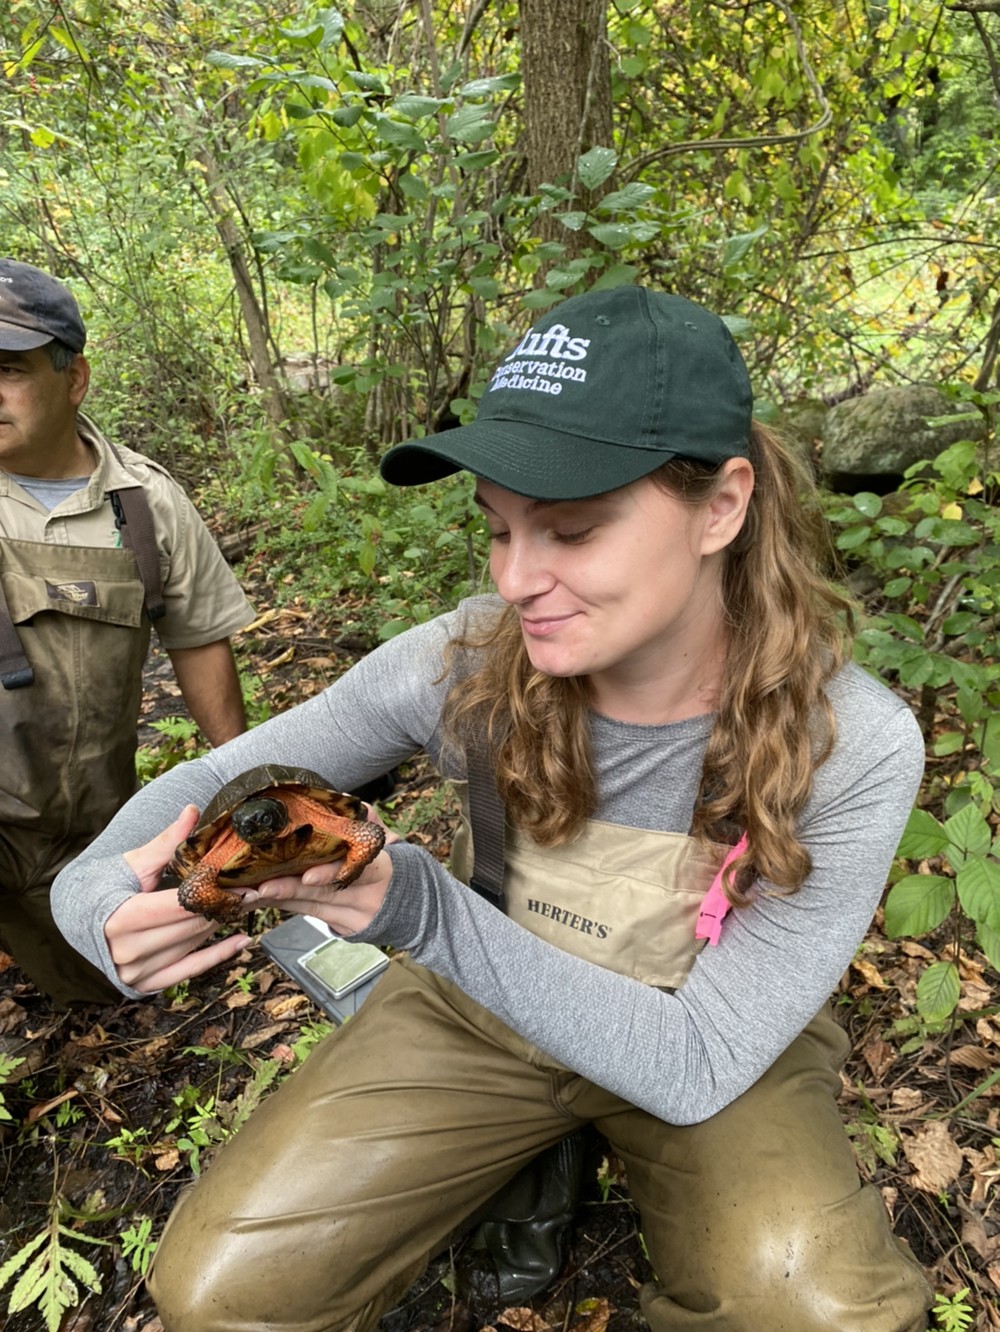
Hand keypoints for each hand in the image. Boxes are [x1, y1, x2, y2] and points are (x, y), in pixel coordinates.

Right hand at [106, 806, 252, 992]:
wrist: (78, 919)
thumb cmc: (106, 886)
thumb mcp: (134, 863)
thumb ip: (167, 842)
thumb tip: (192, 810)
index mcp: (121, 919)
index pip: (178, 906)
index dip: (211, 893)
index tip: (239, 882)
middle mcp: (126, 951)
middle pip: (189, 927)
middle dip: (220, 908)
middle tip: (248, 892)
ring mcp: (134, 972)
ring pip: (191, 946)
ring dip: (217, 926)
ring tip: (240, 906)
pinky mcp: (144, 984)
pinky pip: (187, 971)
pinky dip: (216, 957)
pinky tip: (239, 941)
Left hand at [241, 807, 398, 935]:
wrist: (407, 902)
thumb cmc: (385, 862)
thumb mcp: (384, 838)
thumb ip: (363, 818)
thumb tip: (340, 797)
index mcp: (381, 869)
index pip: (359, 871)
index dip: (331, 874)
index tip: (307, 876)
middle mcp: (368, 897)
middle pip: (325, 895)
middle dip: (289, 890)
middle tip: (259, 887)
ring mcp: (354, 917)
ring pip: (310, 908)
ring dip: (278, 900)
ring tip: (248, 894)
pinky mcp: (342, 929)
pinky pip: (308, 916)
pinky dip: (284, 906)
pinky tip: (260, 901)